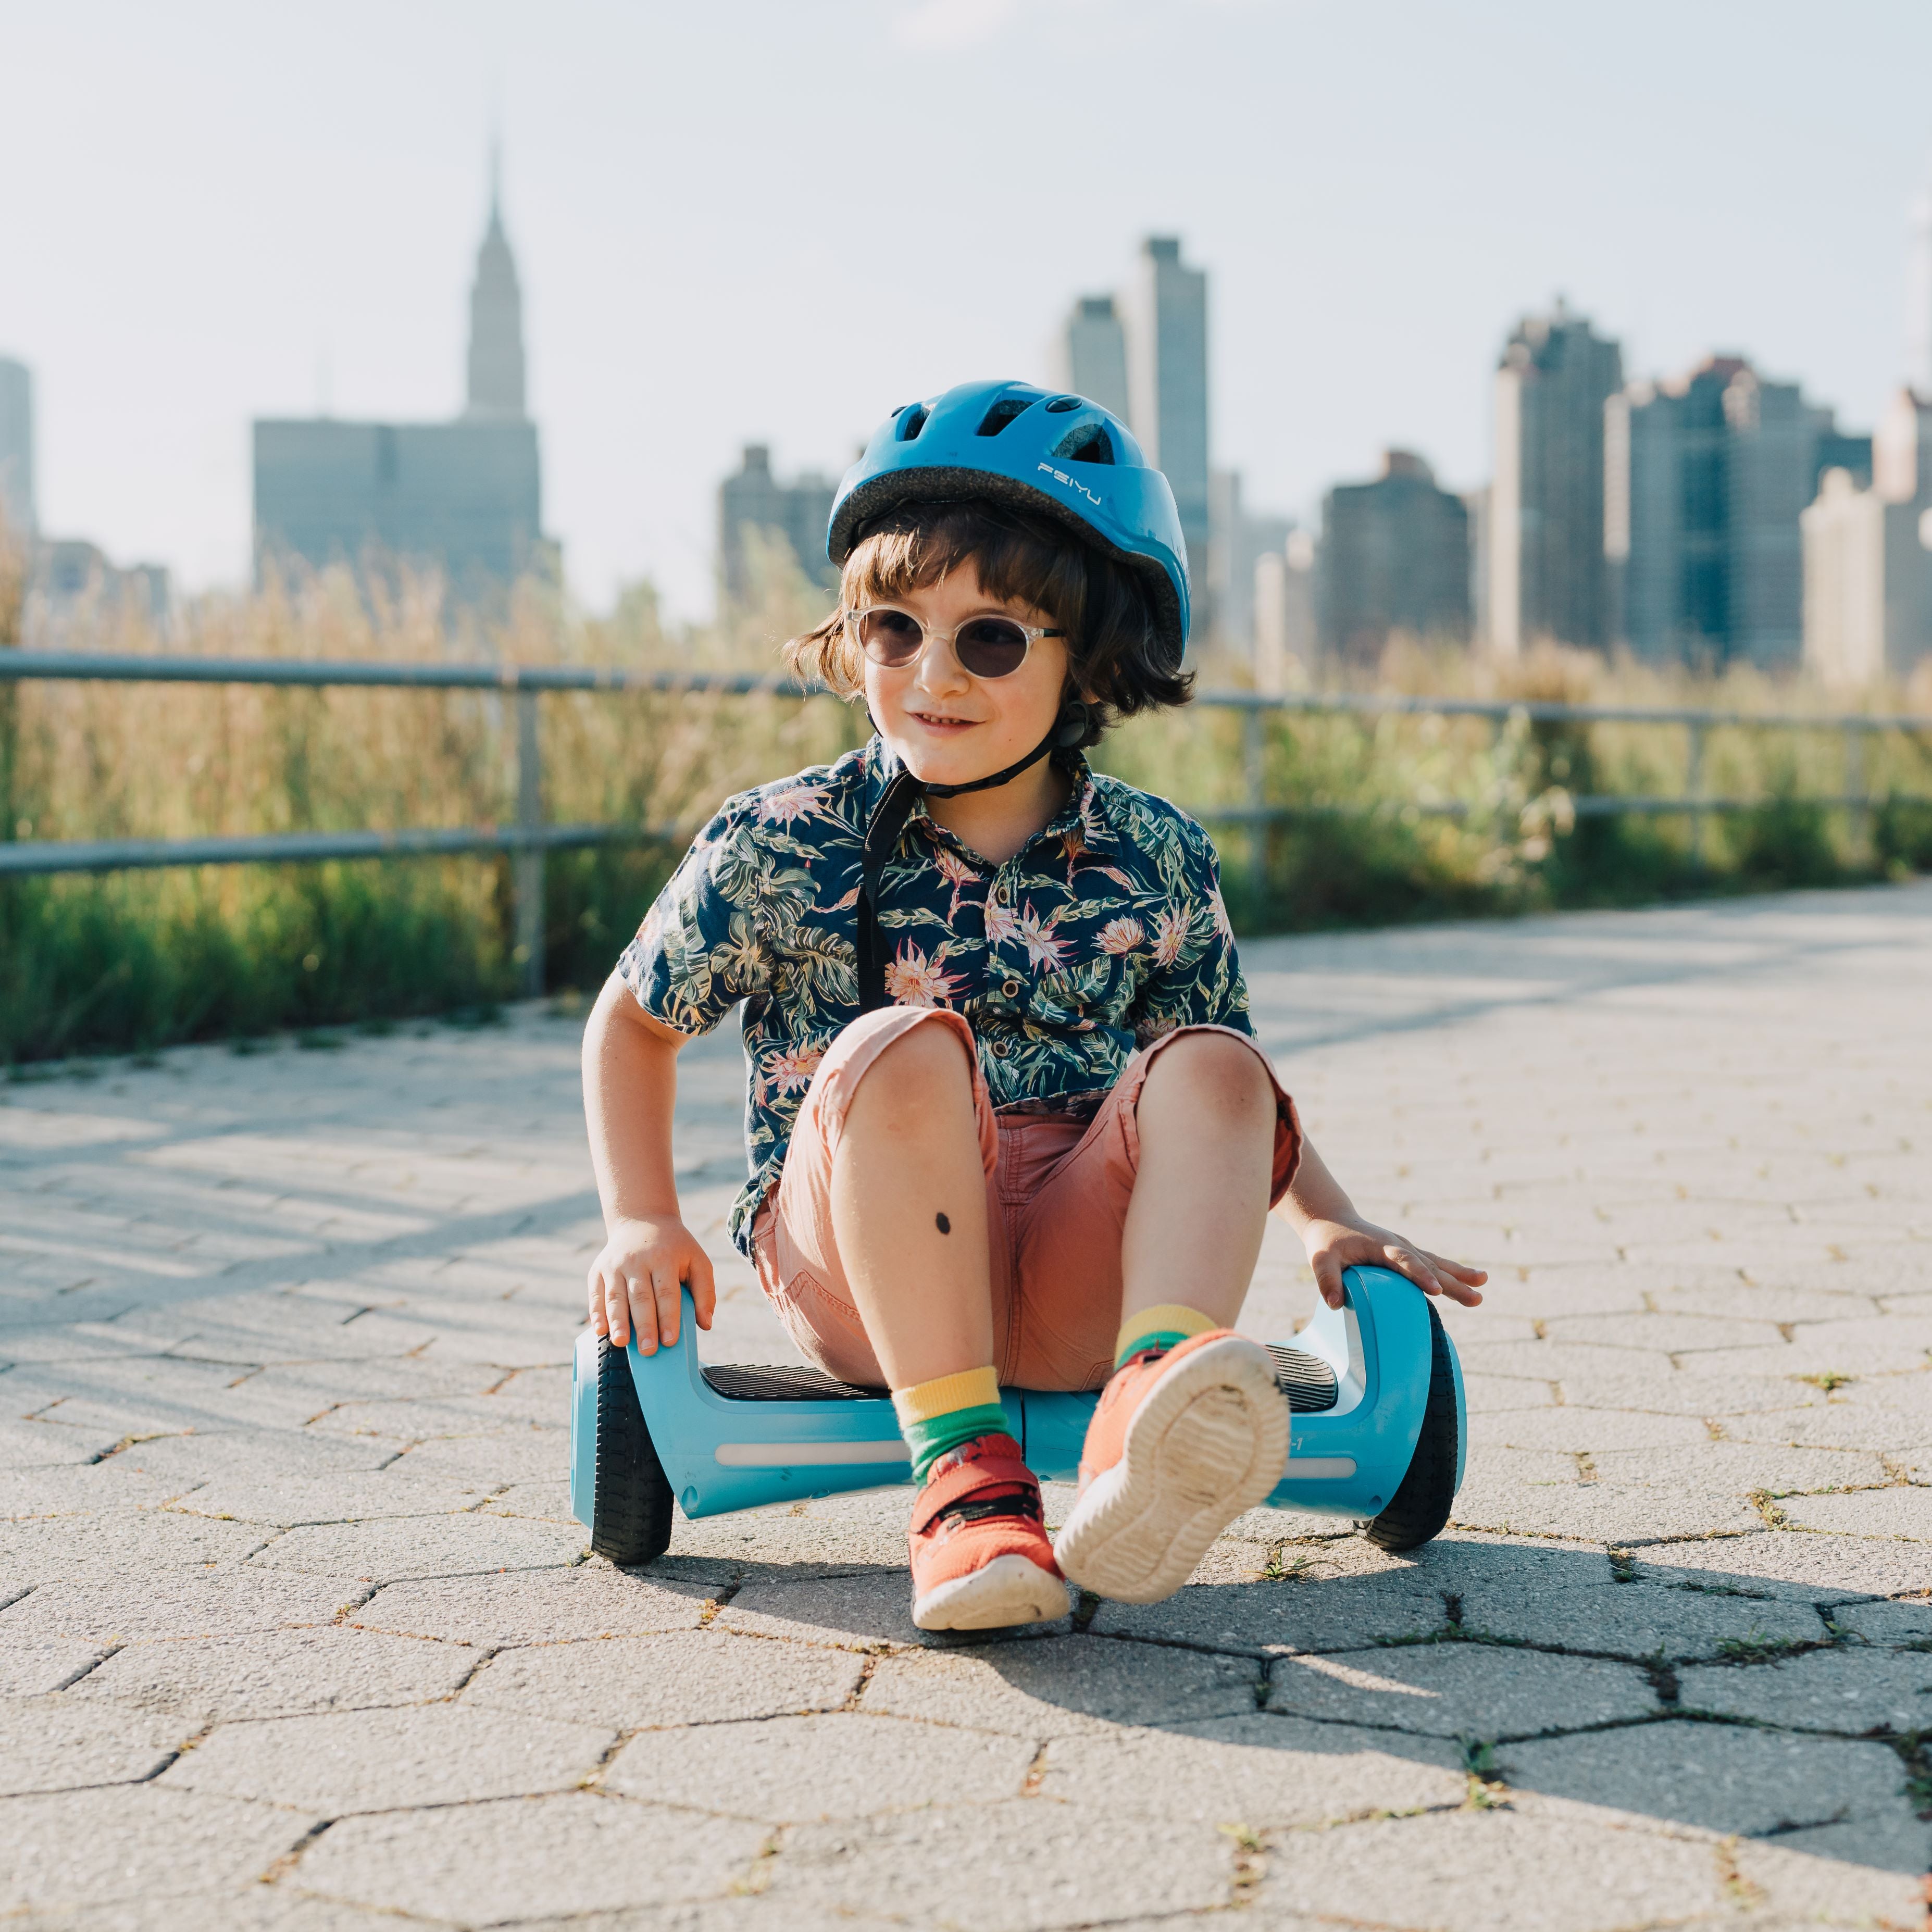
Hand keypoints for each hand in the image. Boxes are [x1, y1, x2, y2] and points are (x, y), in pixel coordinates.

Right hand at [586, 1214, 715, 1353]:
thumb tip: (706, 1324)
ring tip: (621, 1343)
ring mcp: (615, 1265)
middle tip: (648, 1350)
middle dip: (644, 1325)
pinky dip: (597, 1313)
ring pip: (615, 1297)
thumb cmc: (674, 1249)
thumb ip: (705, 1292)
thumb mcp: (697, 1261)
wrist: (643, 1220)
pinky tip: (600, 1331)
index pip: (667, 1292)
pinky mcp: (598, 1270)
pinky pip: (595, 1294)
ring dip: (618, 1321)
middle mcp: (637, 1260)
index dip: (668, 1317)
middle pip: (640, 1297)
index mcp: (664, 1258)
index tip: (670, 1341)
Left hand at [1299, 1215, 1485, 1311]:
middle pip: (1429, 1265)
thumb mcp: (1321, 1259)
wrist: (1332, 1220)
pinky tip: (1473, 1282)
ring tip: (1483, 1287)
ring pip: (1437, 1264)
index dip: (1419, 1275)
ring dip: (1460, 1276)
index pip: (1403, 1261)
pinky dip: (1452, 1273)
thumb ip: (1327, 1279)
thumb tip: (1334, 1304)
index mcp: (1380, 1245)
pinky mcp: (1408, 1255)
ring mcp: (1406, 1249)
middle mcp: (1399, 1246)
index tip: (1436, 1290)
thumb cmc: (1327, 1242)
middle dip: (1452, 1282)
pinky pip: (1433, 1264)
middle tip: (1476, 1298)